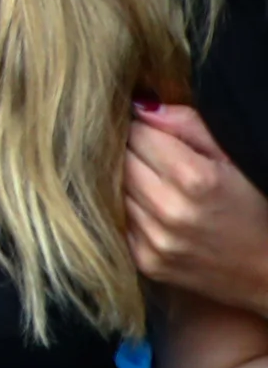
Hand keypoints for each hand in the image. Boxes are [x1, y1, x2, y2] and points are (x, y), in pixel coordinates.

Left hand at [130, 103, 267, 312]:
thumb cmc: (259, 206)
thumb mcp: (236, 157)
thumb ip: (188, 125)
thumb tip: (141, 105)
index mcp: (194, 178)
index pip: (137, 133)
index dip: (147, 130)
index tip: (160, 137)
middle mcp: (169, 211)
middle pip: (120, 160)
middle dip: (135, 154)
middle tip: (161, 162)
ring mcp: (155, 241)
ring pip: (114, 190)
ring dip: (130, 183)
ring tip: (162, 188)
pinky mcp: (146, 262)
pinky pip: (120, 221)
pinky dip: (132, 212)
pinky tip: (159, 213)